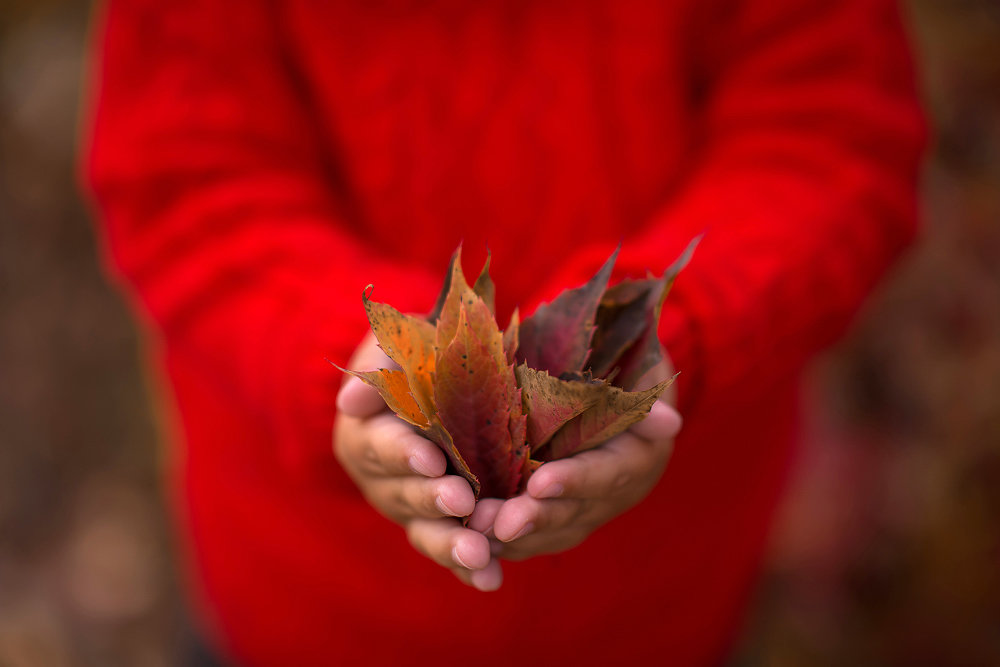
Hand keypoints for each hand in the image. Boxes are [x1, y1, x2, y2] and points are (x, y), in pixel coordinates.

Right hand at [333, 333, 503, 590]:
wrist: (438, 382)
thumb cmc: (421, 354)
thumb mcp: (400, 344)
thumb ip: (380, 365)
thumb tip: (350, 401)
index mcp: (367, 434)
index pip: (380, 445)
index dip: (403, 453)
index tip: (431, 459)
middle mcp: (383, 479)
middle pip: (403, 493)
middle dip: (431, 499)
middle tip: (462, 501)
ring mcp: (410, 509)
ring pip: (426, 531)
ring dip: (451, 545)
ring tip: (480, 555)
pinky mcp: (438, 528)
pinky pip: (450, 552)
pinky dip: (468, 569)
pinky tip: (491, 580)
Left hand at [468, 360, 681, 560]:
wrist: (615, 379)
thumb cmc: (623, 362)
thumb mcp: (641, 367)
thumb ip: (644, 396)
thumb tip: (670, 422)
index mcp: (638, 457)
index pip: (608, 474)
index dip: (576, 481)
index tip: (540, 483)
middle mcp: (613, 492)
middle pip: (575, 512)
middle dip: (536, 518)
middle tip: (498, 522)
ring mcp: (585, 507)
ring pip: (550, 531)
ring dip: (514, 536)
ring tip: (475, 529)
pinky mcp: (558, 513)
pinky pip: (533, 536)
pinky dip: (505, 541)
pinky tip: (472, 539)